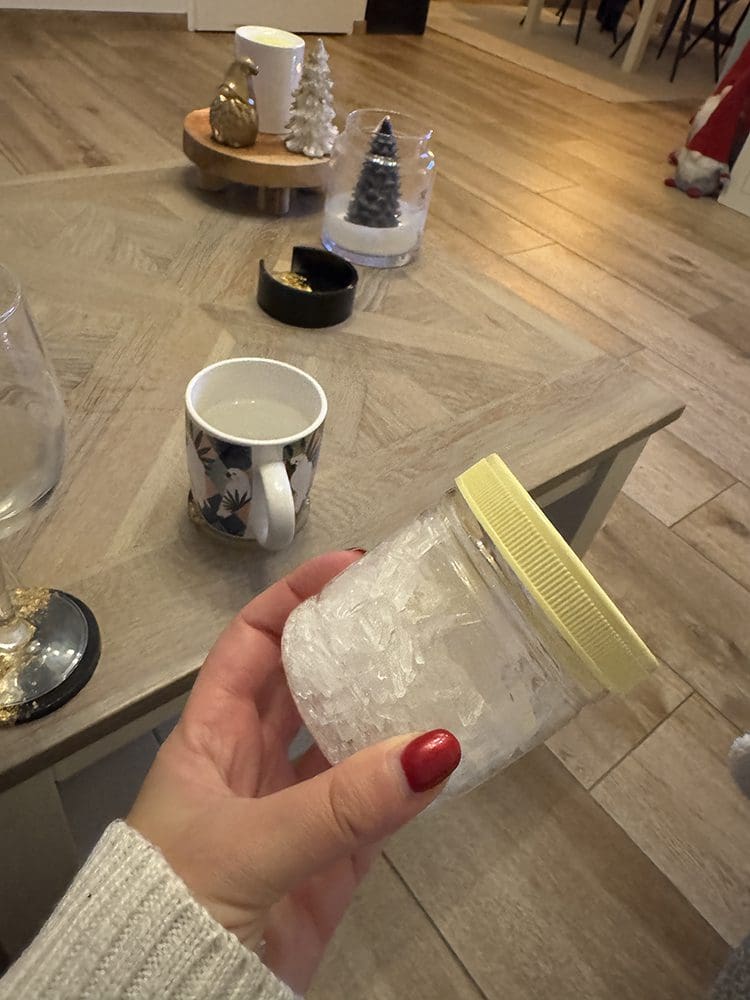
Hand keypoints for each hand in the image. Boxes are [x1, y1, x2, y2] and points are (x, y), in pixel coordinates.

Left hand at [128, 551, 460, 993]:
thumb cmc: (172, 908)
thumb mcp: (248, 844)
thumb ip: (339, 805)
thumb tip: (432, 752)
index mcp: (209, 737)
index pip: (251, 643)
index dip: (294, 599)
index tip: (346, 569)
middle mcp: (251, 763)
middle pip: (306, 683)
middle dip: (349, 646)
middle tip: (406, 615)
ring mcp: (292, 810)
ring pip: (347, 743)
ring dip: (386, 715)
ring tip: (437, 673)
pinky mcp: (327, 861)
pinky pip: (374, 808)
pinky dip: (406, 787)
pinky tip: (442, 759)